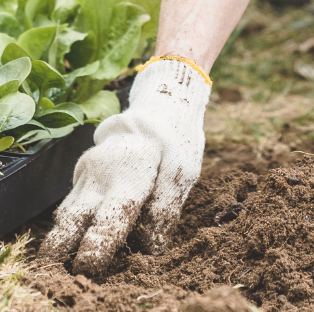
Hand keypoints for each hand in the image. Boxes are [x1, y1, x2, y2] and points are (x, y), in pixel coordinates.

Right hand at [39, 59, 209, 276]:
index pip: (108, 220)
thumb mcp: (183, 171)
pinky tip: (77, 236)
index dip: (97, 247)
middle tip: (65, 270)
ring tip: (65, 259)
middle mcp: (100, 177)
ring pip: (66, 212)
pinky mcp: (83, 174)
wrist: (157, 109)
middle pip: (72, 220)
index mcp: (128, 177)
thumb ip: (166, 207)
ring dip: (63, 237)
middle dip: (63, 248)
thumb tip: (151, 246)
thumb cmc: (175, 142)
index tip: (91, 267)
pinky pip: (71, 202)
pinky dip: (72, 222)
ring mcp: (87, 174)